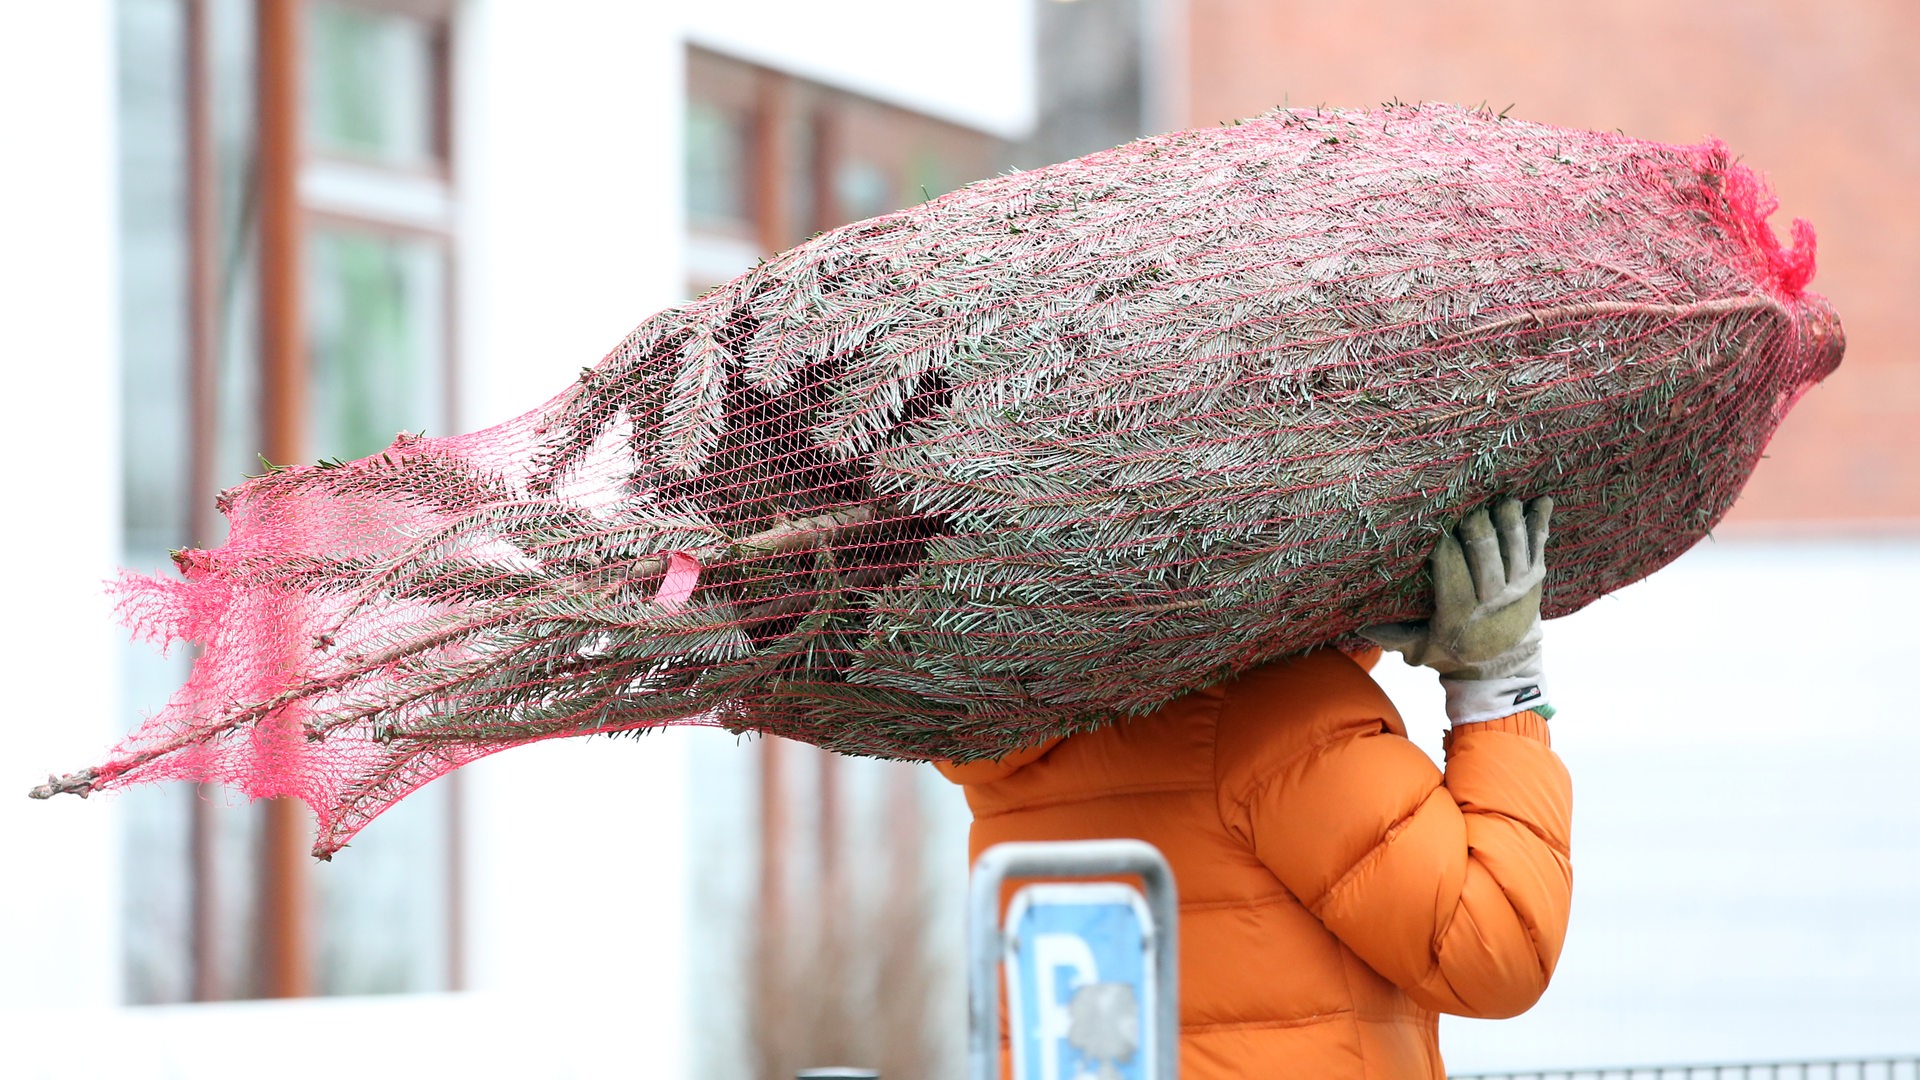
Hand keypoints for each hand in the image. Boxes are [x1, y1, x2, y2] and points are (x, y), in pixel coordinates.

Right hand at [1361, 497, 1553, 723]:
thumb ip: (1392, 637)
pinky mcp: (1536, 581)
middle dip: (1475, 525)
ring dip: (1508, 518)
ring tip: (1500, 497)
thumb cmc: (1452, 653)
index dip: (1442, 544)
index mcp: (1460, 615)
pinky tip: (1541, 499)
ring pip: (1514, 545)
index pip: (1451, 570)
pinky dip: (1540, 522)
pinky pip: (1540, 547)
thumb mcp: (1419, 650)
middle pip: (1486, 552)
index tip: (1432, 524)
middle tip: (1465, 506)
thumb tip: (1358, 623)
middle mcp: (1493, 600)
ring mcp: (1519, 588)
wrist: (1503, 670)